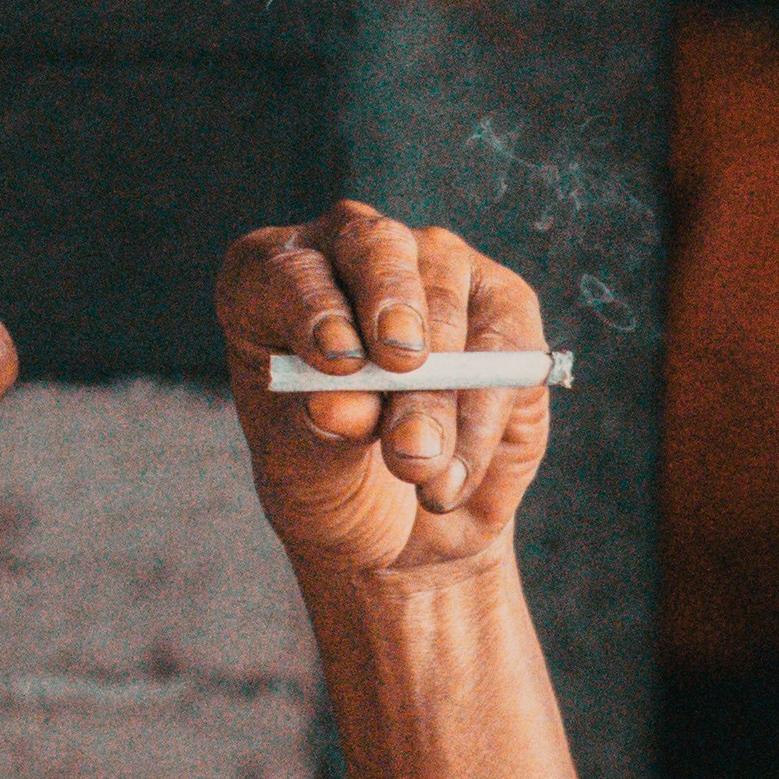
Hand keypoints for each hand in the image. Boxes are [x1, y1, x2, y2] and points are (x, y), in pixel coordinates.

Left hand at [220, 205, 553, 580]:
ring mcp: (435, 272)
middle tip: (401, 366)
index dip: (313, 306)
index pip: (289, 271)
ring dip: (437, 394)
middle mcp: (352, 259)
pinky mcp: (504, 310)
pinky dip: (481, 419)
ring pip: (446, 301)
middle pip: (376, 245)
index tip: (337, 361)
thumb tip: (337, 404)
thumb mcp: (305, 480)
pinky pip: (505, 348)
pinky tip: (453, 476)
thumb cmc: (335, 486)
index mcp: (273, 286)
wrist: (406, 533)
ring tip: (420, 470)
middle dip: (392, 306)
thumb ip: (316, 439)